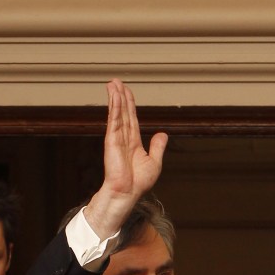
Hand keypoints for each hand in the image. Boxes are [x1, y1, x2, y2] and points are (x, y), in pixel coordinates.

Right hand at [84, 79, 167, 238]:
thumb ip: (157, 147)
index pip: (131, 117)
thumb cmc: (138, 182)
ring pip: (117, 113)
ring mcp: (116, 138)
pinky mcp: (112, 140)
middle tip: (115, 81)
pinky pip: (114, 120)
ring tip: (112, 83)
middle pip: (122, 111)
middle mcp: (123, 137)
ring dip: (115, 97)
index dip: (129, 103)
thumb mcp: (154, 162)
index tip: (125, 90)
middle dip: (119, 95)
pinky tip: (114, 96)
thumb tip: (163, 134)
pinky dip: (115, 107)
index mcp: (133, 141)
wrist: (128, 193)